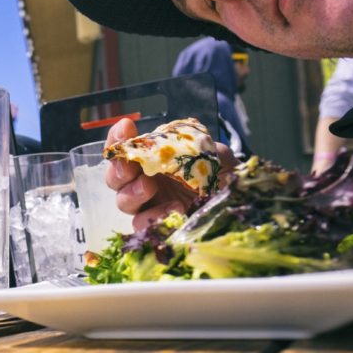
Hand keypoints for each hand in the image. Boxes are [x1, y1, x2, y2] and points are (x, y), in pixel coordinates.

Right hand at [104, 118, 236, 230]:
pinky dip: (152, 217)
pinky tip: (174, 209)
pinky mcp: (157, 226)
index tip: (126, 126)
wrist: (236, 204)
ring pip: (122, 201)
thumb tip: (192, 145)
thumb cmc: (223, 178)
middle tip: (131, 165)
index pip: (126, 148)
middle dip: (119, 168)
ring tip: (149, 187)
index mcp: (153, 160)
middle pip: (115, 177)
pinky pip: (141, 224)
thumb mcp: (218, 158)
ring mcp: (149, 205)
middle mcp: (144, 181)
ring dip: (131, 193)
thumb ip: (204, 148)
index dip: (119, 137)